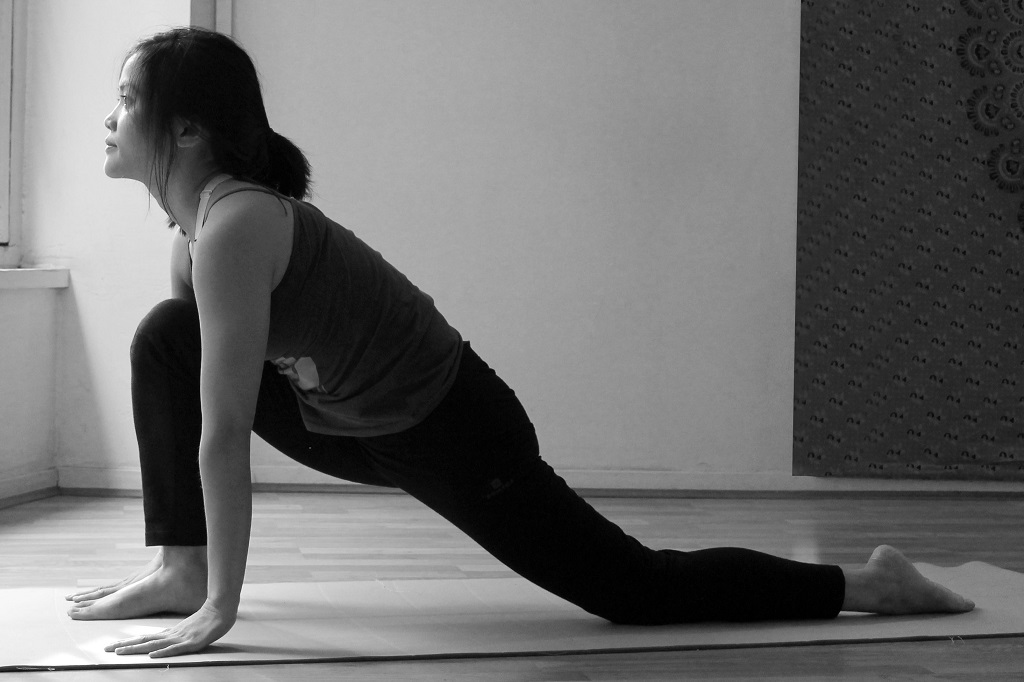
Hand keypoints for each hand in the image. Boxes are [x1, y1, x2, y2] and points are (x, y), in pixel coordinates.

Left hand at [104, 601, 235, 657]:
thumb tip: (162, 643)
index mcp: (170, 633)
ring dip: (136, 649)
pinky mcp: (192, 642)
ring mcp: (181, 639)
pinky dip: (162, 652)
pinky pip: (175, 649)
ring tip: (119, 652)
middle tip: (106, 650)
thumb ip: (176, 635)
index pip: (144, 639)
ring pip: (154, 645)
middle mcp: (171, 636)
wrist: (222, 608)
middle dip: (124, 646)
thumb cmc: (208, 617)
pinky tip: (152, 655)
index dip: (127, 643)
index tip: (112, 647)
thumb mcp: (188, 628)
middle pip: (143, 642)